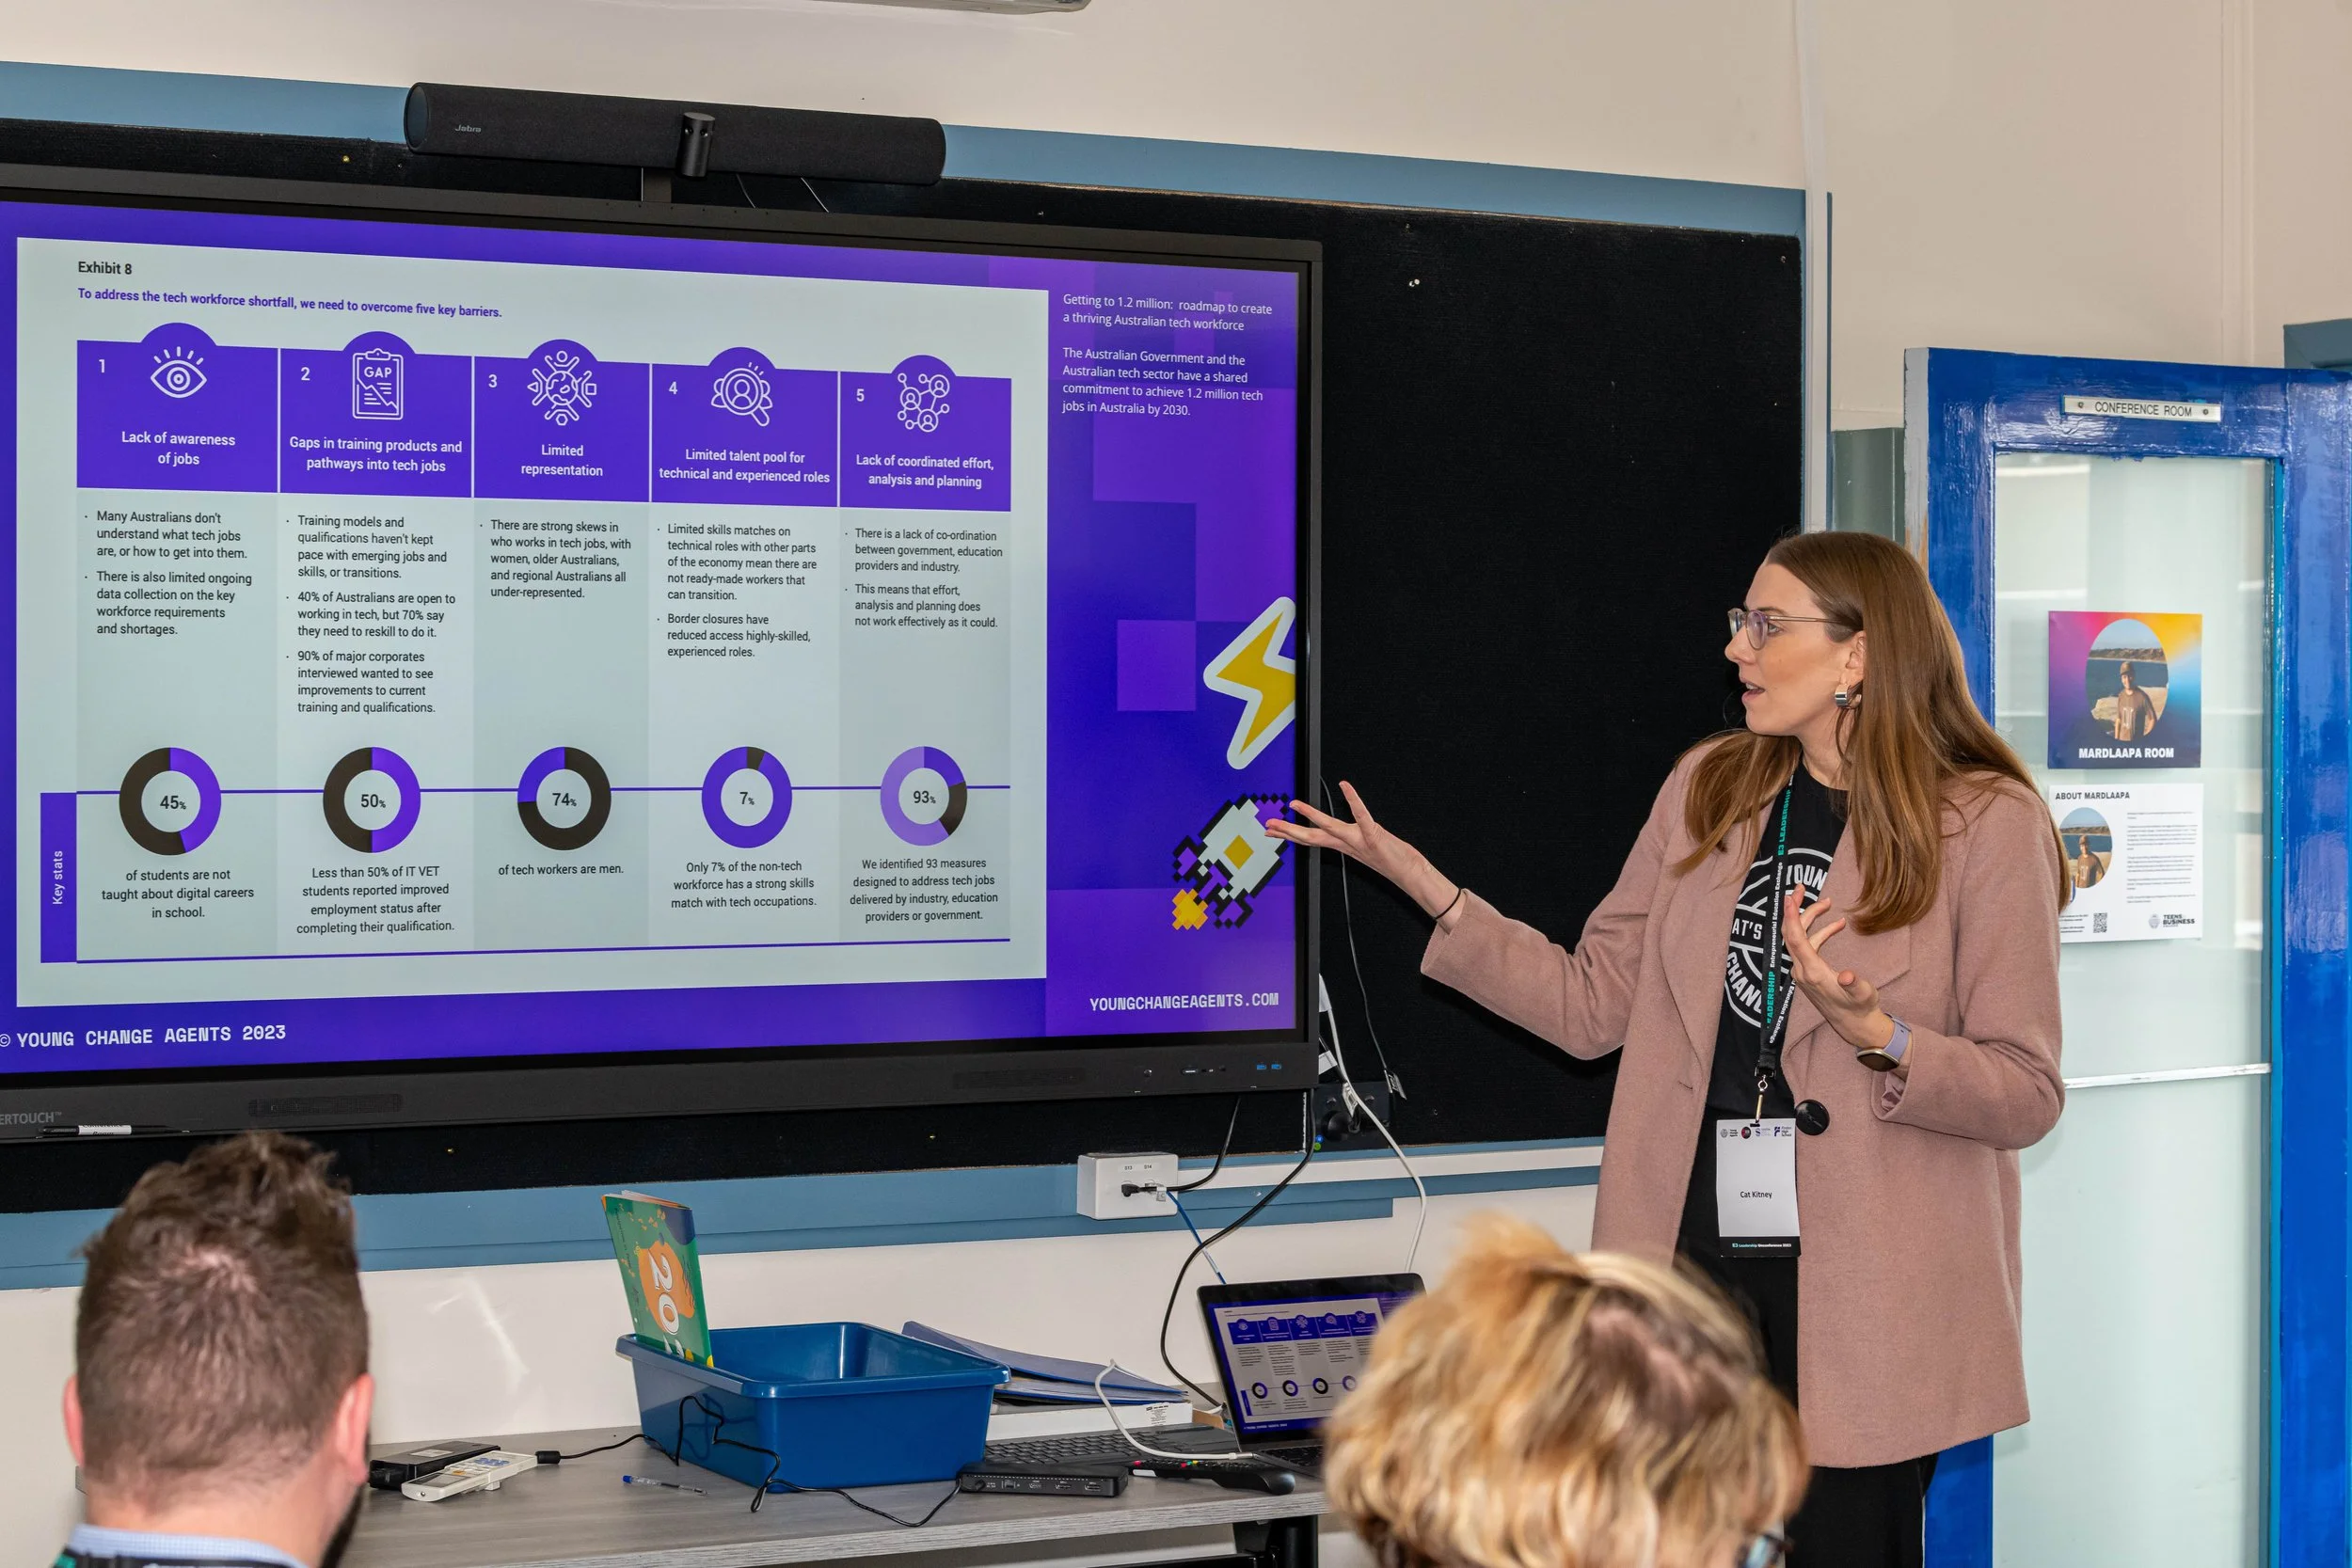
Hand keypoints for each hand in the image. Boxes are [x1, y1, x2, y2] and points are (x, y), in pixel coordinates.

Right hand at [1264, 782, 1459, 917]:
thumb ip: (1354, 839)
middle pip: (1312, 836)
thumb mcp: (1368, 849)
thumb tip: (1342, 835)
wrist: (1412, 874)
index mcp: (1344, 845)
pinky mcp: (1373, 835)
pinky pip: (1361, 814)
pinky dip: (1353, 799)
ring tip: (1293, 804)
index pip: (1311, 839)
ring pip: (1329, 825)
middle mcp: (1347, 843)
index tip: (1271, 831)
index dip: (1289, 835)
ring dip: (1310, 815)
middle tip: (1267, 825)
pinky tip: (1345, 785)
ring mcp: (1359, 839)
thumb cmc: (1394, 860)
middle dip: (1288, 830)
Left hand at [1781, 889, 1897, 1060]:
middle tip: (1801, 887)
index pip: (1796, 939)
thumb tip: (1847, 976)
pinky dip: (1820, 933)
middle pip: (1791, 933)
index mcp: (1812, 972)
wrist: (1855, 1025)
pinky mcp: (1808, 972)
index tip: (1789, 897)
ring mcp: (1803, 971)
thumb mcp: (1862, 994)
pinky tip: (1837, 925)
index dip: (1791, 917)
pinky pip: (1808, 946)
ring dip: (1811, 919)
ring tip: (1827, 902)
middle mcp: (1802, 970)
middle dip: (1795, 909)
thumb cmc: (1860, 1008)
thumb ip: (1854, 984)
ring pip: (1800, 938)